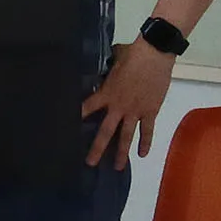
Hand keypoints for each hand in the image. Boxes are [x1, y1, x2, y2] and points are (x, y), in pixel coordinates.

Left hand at [82, 40, 176, 168]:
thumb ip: (105, 69)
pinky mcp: (151, 110)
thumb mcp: (111, 62)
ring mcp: (135, 110)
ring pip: (126, 136)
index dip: (76, 118)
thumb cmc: (132, 54)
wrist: (156, 53)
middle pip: (105, 131)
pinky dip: (146, 142)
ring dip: (122, 152)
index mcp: (106, 93)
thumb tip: (99, 64)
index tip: (65, 131)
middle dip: (97, 148)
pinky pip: (147, 130)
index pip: (86, 109)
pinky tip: (142, 155)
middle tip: (89, 163)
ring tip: (117, 167)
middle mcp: (118, 106)